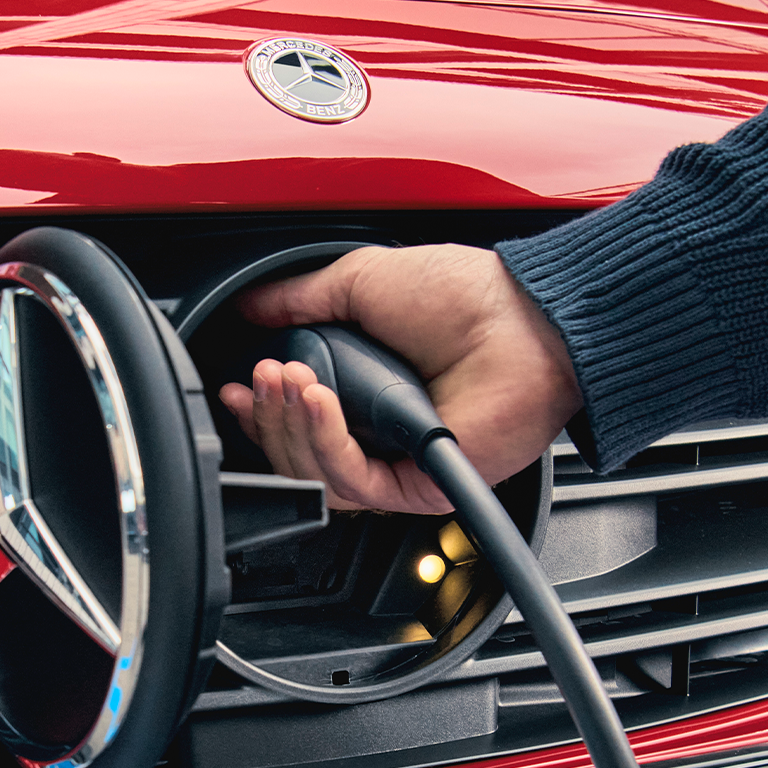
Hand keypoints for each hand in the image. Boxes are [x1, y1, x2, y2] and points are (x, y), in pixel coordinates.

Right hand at [217, 244, 580, 512]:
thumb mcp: (362, 281)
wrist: (526, 319)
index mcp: (364, 391)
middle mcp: (379, 434)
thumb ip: (300, 298)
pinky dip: (323, 441)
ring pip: (313, 473)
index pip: (295, 422)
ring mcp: (398, 464)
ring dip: (290, 424)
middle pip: (293, 453)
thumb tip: (251, 306)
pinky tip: (316, 399)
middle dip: (268, 414)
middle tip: (264, 374)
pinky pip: (350, 482)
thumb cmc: (469, 297)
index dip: (260, 408)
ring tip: (288, 377)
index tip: (241, 383)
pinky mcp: (417, 487)